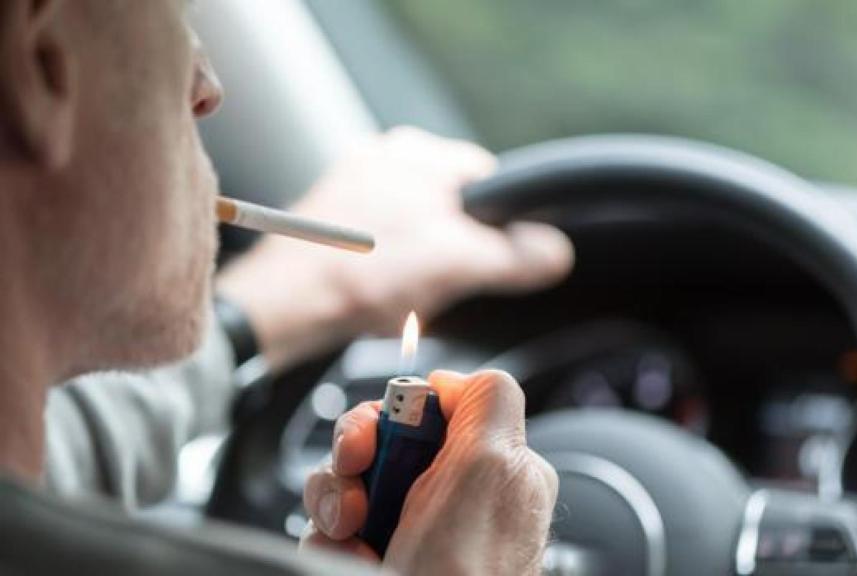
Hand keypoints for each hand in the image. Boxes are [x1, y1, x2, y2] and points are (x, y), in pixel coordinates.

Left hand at [216, 127, 573, 369]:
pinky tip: (381, 290)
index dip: (501, 228)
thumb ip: (515, 256)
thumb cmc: (363, 278)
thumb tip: (556, 252)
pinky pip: (386, 239)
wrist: (285, 307)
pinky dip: (392, 265)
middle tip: (442, 282)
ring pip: (421, 225)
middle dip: (458, 247)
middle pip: (455, 207)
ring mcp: (356, 184)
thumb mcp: (457, 266)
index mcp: (418, 152)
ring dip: (425, 259)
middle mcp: (385, 157)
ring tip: (404, 289)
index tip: (491, 262)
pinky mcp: (336, 216)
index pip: (490, 182)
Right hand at [301, 370, 557, 575]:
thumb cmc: (465, 575)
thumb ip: (490, 398)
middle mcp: (452, 497)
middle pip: (383, 439)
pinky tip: (349, 561)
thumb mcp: (496, 466)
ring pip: (347, 482)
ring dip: (334, 501)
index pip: (437, 406)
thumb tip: (456, 377)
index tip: (389, 424)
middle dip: (356, 451)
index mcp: (494, 467)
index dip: (403, 407)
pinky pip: (330, 533)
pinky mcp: (374, 561)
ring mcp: (410, 533)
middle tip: (357, 473)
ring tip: (354, 533)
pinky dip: (328, 544)